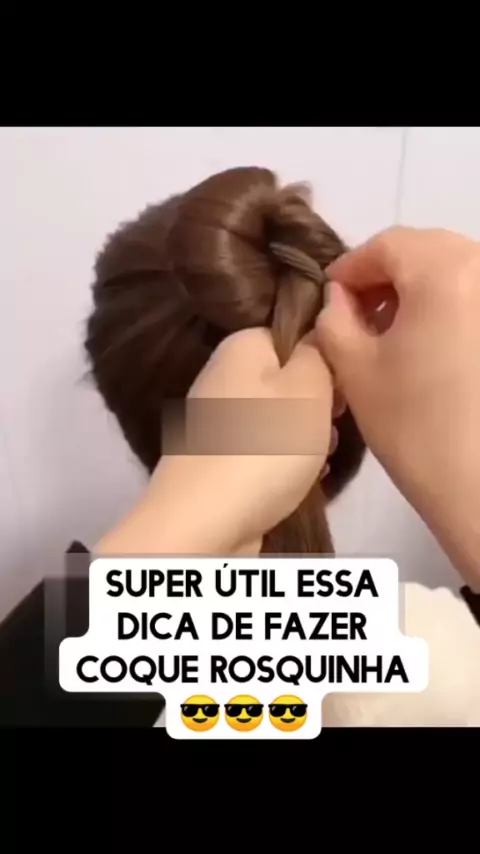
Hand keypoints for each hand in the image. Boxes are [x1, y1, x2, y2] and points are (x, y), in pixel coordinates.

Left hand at [98, 328, 336, 555]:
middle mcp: (222, 379)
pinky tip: (302, 482)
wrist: (205, 521)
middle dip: (318, 405)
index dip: (324, 357)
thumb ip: (318, 351)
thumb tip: (317, 335)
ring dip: (306, 440)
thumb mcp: (309, 386)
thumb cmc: (265, 445)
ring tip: (320, 458)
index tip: (344, 384)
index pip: (292, 334)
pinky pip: (263, 455)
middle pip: (287, 381)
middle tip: (334, 423)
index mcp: (239, 347)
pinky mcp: (217, 464)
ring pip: (279, 421)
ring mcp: (216, 425)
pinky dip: (285, 467)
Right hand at [316, 226, 479, 582]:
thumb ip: (334, 319)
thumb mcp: (354, 369)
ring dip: (417, 292)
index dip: (350, 269)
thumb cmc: (413, 426)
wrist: (478, 486)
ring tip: (393, 338)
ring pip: (455, 272)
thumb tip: (339, 299)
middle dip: (385, 278)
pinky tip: (430, 349)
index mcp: (444, 270)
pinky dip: (448, 308)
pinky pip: (474, 298)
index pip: (387, 245)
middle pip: (425, 251)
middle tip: (359, 319)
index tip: (329, 302)